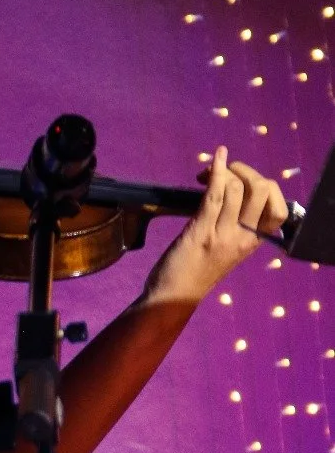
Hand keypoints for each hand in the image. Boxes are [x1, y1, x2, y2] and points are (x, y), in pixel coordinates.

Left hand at [141, 145, 288, 305]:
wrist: (173, 296)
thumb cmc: (197, 271)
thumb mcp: (227, 250)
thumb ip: (235, 226)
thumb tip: (234, 190)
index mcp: (253, 242)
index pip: (279, 209)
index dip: (266, 187)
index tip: (243, 183)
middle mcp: (244, 238)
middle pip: (264, 191)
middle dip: (245, 171)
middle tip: (224, 173)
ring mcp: (224, 234)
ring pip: (238, 188)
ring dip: (223, 170)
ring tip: (205, 173)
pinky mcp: (202, 231)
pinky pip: (216, 194)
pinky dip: (217, 170)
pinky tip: (217, 156)